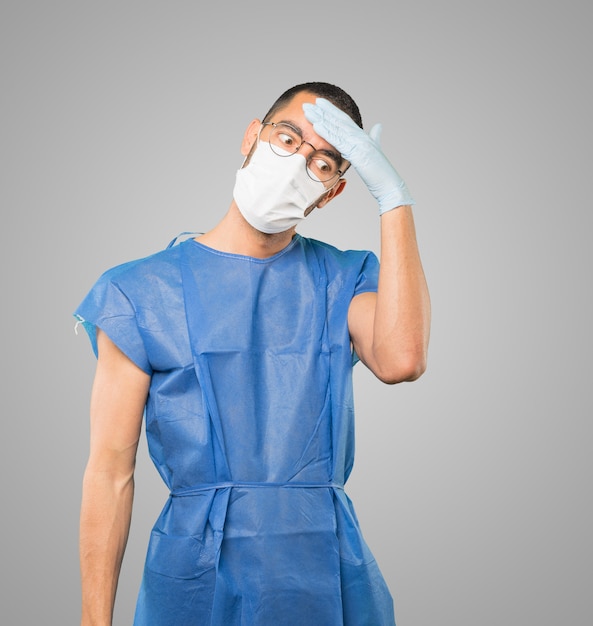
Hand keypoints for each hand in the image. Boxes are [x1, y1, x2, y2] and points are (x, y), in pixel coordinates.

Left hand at [303, 98, 413, 213]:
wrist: (390, 185)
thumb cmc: (381, 173)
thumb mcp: (376, 151)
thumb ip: (375, 137)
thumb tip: (378, 126)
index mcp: (363, 136)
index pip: (344, 120)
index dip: (331, 110)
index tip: (318, 103)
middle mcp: (360, 136)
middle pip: (338, 120)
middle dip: (322, 111)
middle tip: (306, 104)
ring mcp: (359, 143)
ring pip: (336, 127)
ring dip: (320, 118)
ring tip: (307, 111)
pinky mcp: (356, 153)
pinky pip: (338, 141)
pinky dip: (327, 132)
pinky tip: (316, 126)